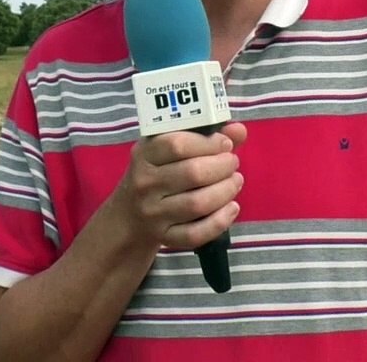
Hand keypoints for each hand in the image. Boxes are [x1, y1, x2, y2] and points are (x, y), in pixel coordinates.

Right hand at [111, 122, 246, 250]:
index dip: (208, 143)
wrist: (129, 216)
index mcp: (144, 154)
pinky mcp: (164, 236)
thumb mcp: (168, 150)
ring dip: (225, 191)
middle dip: (222, 166)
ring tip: (235, 181)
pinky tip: (231, 208)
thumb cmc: (156, 174)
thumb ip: (204, 136)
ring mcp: (153, 213)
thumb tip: (238, 130)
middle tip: (232, 163)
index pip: (177, 144)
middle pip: (193, 173)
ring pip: (197, 203)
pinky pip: (195, 234)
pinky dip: (219, 221)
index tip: (225, 144)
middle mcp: (145, 183)